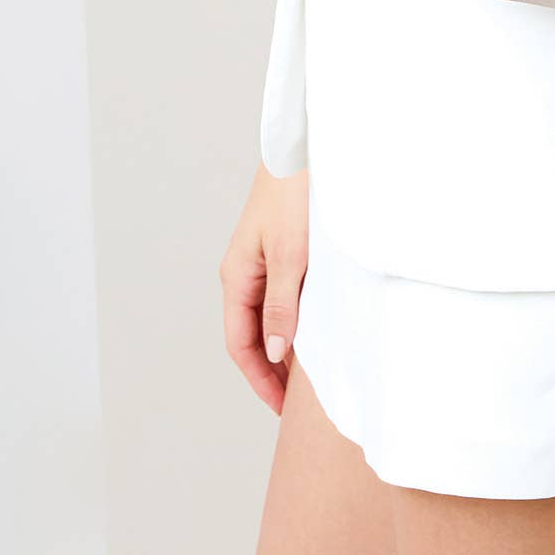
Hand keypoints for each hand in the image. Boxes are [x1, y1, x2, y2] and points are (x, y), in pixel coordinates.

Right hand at [219, 160, 310, 415]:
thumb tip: (272, 352)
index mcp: (237, 275)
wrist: (302, 145)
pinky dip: (296, 319)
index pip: (240, 343)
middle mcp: (245, 271)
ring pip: (269, 315)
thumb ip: (282, 304)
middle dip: (272, 370)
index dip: (260, 379)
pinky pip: (284, 296)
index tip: (283, 408)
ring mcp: (262, 260)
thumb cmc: (294, 193)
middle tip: (301, 402)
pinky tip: (317, 330)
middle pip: (252, 334)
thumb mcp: (290, 254)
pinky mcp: (282, 248)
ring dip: (285, 345)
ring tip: (311, 374)